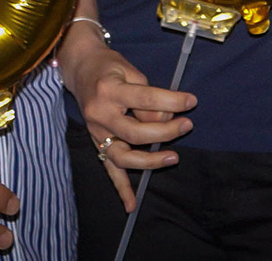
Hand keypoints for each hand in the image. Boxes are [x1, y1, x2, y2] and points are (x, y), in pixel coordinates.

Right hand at [59, 34, 195, 211]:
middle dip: (165, 132)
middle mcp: (100, 114)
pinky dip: (120, 188)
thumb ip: (148, 96)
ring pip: (123, 156)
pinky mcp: (96, 143)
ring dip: (150, 161)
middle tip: (187, 125)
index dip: (171, 101)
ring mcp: (96, 132)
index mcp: (110, 90)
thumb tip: (166, 120)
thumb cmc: (109, 66)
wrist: (80, 68)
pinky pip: (109, 168)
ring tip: (173, 157)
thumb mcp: (130, 71)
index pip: (145, 99)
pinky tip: (131, 204)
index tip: (191, 102)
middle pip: (135, 132)